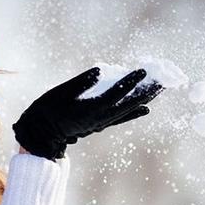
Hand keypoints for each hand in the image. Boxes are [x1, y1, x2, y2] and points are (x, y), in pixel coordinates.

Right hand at [12, 66, 156, 159]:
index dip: (130, 81)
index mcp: (91, 108)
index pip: (116, 93)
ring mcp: (101, 122)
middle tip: (163, 79)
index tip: (143, 70)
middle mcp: (101, 118)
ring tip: (159, 89)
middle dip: (146, 91)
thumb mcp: (61, 92)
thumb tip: (99, 70)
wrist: (42, 133)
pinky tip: (146, 108)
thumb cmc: (48, 109)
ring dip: (144, 99)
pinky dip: (134, 112)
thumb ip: (81, 82)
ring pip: (128, 110)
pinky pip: (122, 118)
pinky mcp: (99, 124)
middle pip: (129, 103)